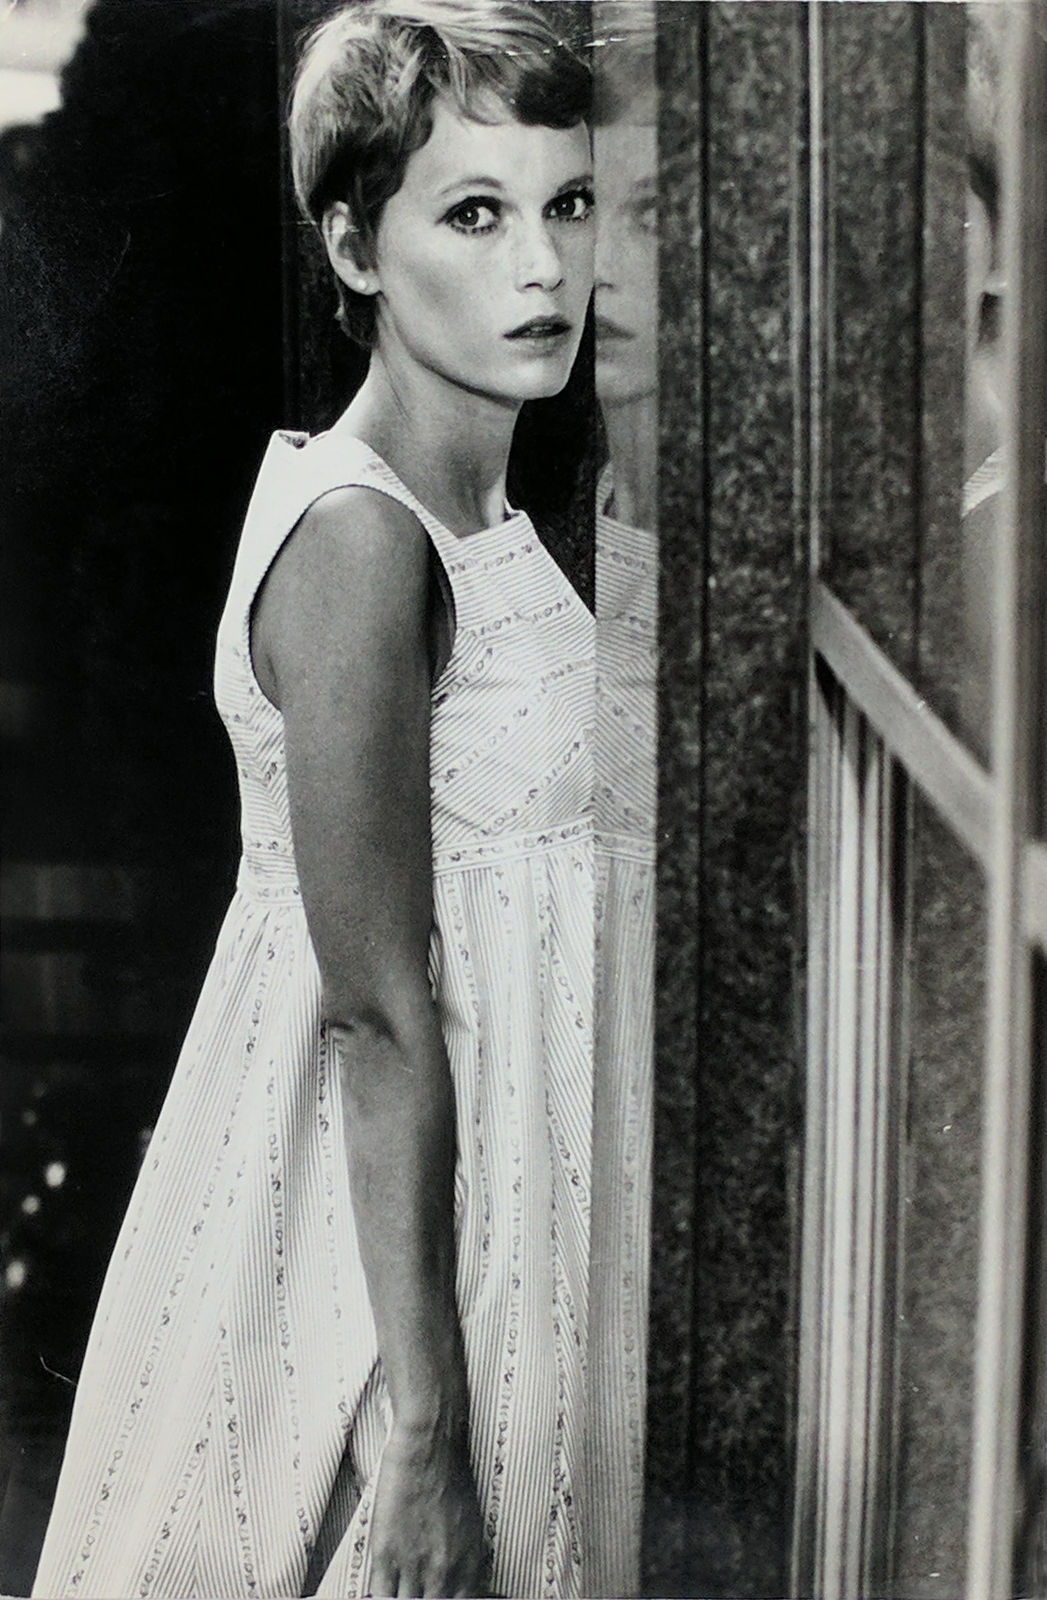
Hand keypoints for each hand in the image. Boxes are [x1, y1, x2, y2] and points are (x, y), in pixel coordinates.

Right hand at [368, 1423, 489, 1598]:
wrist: (430, 1443)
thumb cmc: (450, 1475)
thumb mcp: (471, 1525)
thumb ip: (463, 1561)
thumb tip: (455, 1584)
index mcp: (470, 1565)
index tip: (433, 1598)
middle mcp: (445, 1572)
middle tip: (413, 1595)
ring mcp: (415, 1566)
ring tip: (398, 1593)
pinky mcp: (387, 1554)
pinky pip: (380, 1597)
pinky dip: (379, 1599)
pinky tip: (379, 1594)